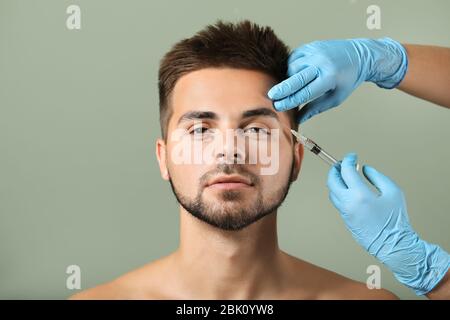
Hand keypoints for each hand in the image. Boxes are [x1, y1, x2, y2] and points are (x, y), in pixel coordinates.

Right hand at [267, 38, 407, 123]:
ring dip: (288, 78)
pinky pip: (293, 57)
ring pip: (292, 67)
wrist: (359, 55)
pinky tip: (293, 73)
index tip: (278, 106)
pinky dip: (291, 67)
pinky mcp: (310, 46)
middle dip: (282, 89)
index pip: (305, 92)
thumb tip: (298, 119)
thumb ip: (316, 108)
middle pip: (296, 78)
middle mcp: (321, 63)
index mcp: (329, 78)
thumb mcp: (335, 98)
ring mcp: (315, 52)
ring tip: (289, 86)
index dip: (290, 101)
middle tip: (271, 96)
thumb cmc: (347, 80)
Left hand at [327, 153, 449, 294]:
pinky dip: (340, 192)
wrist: (393, 245)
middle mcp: (348, 203)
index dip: (348, 160)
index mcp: (359, 195)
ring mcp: (344, 213)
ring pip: (332, 192)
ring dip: (336, 181)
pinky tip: (350, 190)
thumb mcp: (393, 192)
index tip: (352, 156)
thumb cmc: (395, 221)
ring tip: (345, 176)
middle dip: (335, 169)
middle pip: (331, 181)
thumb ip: (377, 177)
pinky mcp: (345, 220)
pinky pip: (338, 202)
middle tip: (341, 163)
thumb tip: (365, 169)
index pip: (346, 170)